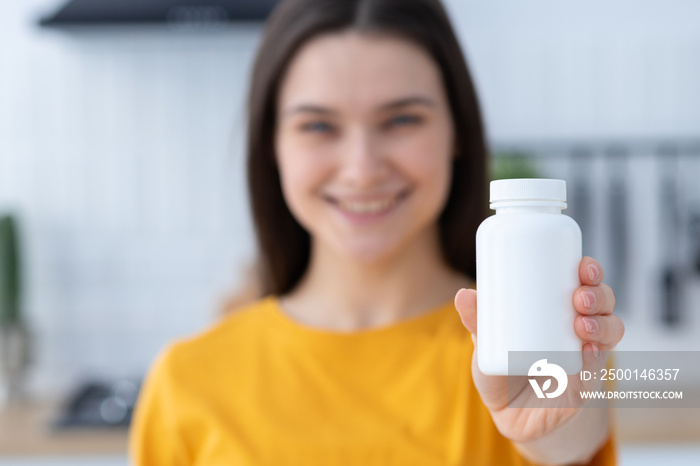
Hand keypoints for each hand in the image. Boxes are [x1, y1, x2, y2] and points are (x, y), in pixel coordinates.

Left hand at [454, 257, 624, 443]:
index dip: (591, 272)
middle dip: (600, 296)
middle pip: (604, 305)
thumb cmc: (501, 369)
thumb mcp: (487, 342)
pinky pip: (598, 370)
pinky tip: (589, 351)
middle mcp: (581, 331)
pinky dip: (596, 358)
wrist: (508, 415)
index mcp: (562, 312)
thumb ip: (476, 320)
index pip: (585, 284)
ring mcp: (587, 357)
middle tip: (580, 297)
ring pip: (611, 333)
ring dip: (603, 325)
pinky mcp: (585, 386)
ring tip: (583, 324)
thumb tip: (463, 294)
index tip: (583, 265)